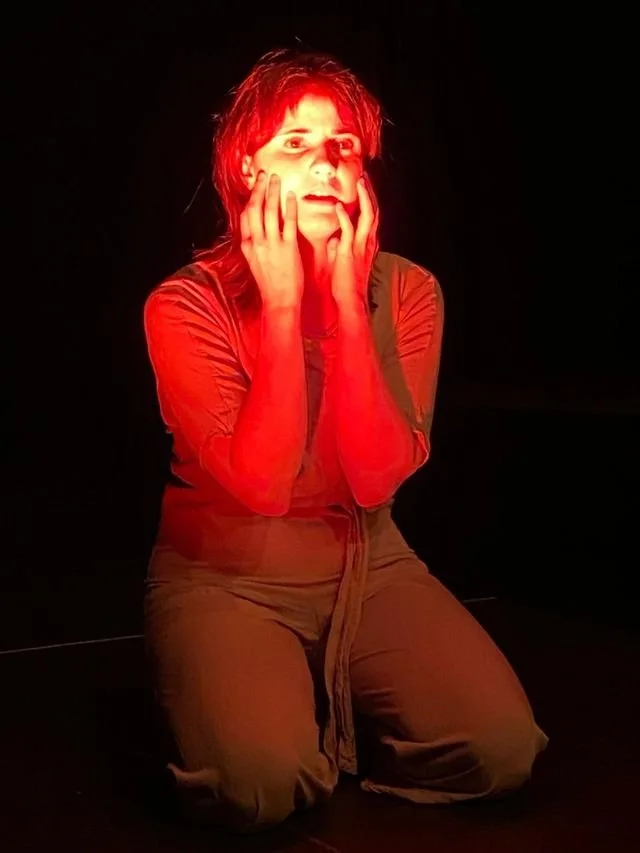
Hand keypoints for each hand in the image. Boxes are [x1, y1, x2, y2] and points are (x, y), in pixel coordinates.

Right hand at [240, 172, 304, 308]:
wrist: (279, 301)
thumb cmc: (269, 284)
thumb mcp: (255, 262)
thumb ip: (255, 244)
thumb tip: (256, 230)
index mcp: (247, 246)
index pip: (245, 216)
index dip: (249, 198)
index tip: (254, 186)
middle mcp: (257, 242)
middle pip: (255, 208)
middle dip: (258, 189)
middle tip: (263, 174)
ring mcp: (272, 244)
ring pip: (270, 211)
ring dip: (272, 192)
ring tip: (276, 179)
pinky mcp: (288, 248)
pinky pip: (288, 222)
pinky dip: (289, 206)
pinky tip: (291, 195)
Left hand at [329, 174, 378, 307]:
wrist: (349, 301)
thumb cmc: (345, 284)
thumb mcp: (343, 261)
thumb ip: (341, 248)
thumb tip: (335, 241)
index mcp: (367, 243)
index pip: (371, 215)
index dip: (369, 199)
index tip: (364, 184)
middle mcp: (368, 242)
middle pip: (374, 210)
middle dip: (370, 192)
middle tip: (365, 175)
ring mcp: (360, 247)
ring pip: (367, 216)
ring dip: (363, 198)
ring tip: (358, 182)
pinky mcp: (350, 253)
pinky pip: (349, 231)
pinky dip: (344, 217)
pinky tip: (337, 206)